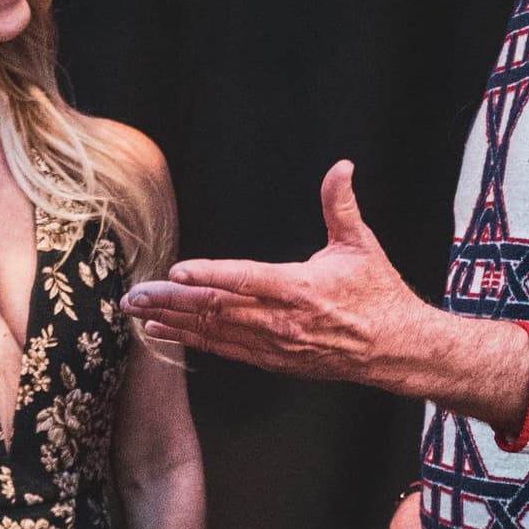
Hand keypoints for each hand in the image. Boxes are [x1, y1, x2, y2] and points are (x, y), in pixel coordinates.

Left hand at [122, 165, 528, 433]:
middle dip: (171, 302)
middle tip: (134, 295)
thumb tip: (341, 167)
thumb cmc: (377, 295)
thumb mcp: (361, 244)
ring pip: (214, 332)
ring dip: (173, 322)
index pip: (246, 280)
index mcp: (300, 288)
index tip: (176, 271)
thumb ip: (341, 205)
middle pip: (217, 309)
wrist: (395, 349)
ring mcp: (274, 345)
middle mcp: (281, 321)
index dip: (209, 275)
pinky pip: (225, 350)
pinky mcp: (273, 361)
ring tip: (138, 314)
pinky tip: (165, 334)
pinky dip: (192, 341)